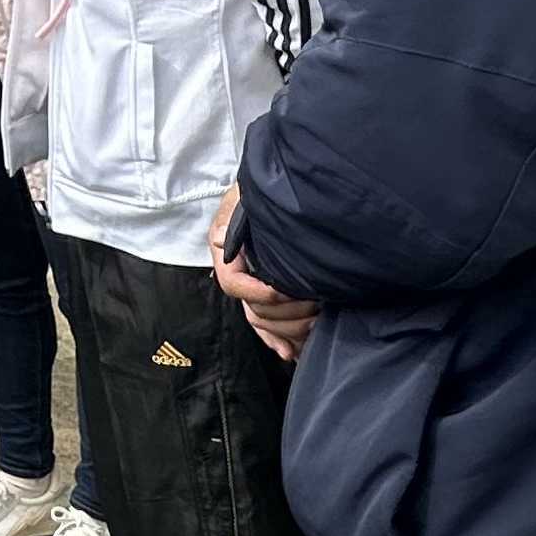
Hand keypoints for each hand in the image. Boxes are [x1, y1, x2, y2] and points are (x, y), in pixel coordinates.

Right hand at [208, 184, 317, 361]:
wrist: (281, 182)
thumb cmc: (262, 187)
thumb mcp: (246, 193)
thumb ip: (235, 214)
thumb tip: (220, 238)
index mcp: (226, 248)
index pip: (232, 282)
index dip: (257, 291)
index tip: (284, 289)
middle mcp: (237, 269)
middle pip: (252, 308)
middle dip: (284, 315)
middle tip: (315, 309)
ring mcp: (252, 283)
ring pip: (262, 321)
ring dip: (288, 330)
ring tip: (314, 327)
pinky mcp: (268, 293)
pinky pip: (266, 325)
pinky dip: (278, 340)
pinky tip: (292, 353)